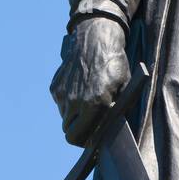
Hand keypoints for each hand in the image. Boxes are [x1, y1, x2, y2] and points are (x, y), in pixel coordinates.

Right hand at [49, 16, 129, 146]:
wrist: (96, 36)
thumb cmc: (114, 63)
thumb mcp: (123, 88)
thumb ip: (114, 111)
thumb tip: (106, 130)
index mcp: (94, 104)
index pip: (78, 138)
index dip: (85, 142)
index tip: (92, 140)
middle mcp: (74, 101)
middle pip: (68, 132)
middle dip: (79, 131)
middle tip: (89, 125)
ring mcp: (62, 93)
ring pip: (64, 117)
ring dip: (74, 116)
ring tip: (87, 102)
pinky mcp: (55, 86)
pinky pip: (61, 103)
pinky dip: (69, 102)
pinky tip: (80, 89)